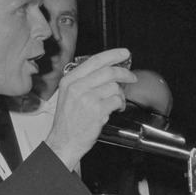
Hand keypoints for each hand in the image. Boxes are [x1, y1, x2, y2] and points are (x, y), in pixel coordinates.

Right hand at [46, 48, 136, 169]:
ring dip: (120, 95)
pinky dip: (120, 105)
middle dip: (124, 73)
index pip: (95, 61)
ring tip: (116, 102)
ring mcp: (87, 98)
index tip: (124, 53)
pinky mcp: (98, 110)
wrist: (64, 141)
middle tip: (131, 77)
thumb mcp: (68, 95)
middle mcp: (77, 87)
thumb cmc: (68, 120)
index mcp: (69, 80)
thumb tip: (107, 70)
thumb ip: (83, 81)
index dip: (113, 55)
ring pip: (115, 87)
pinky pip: (117, 101)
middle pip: (108, 71)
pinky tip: (114, 110)